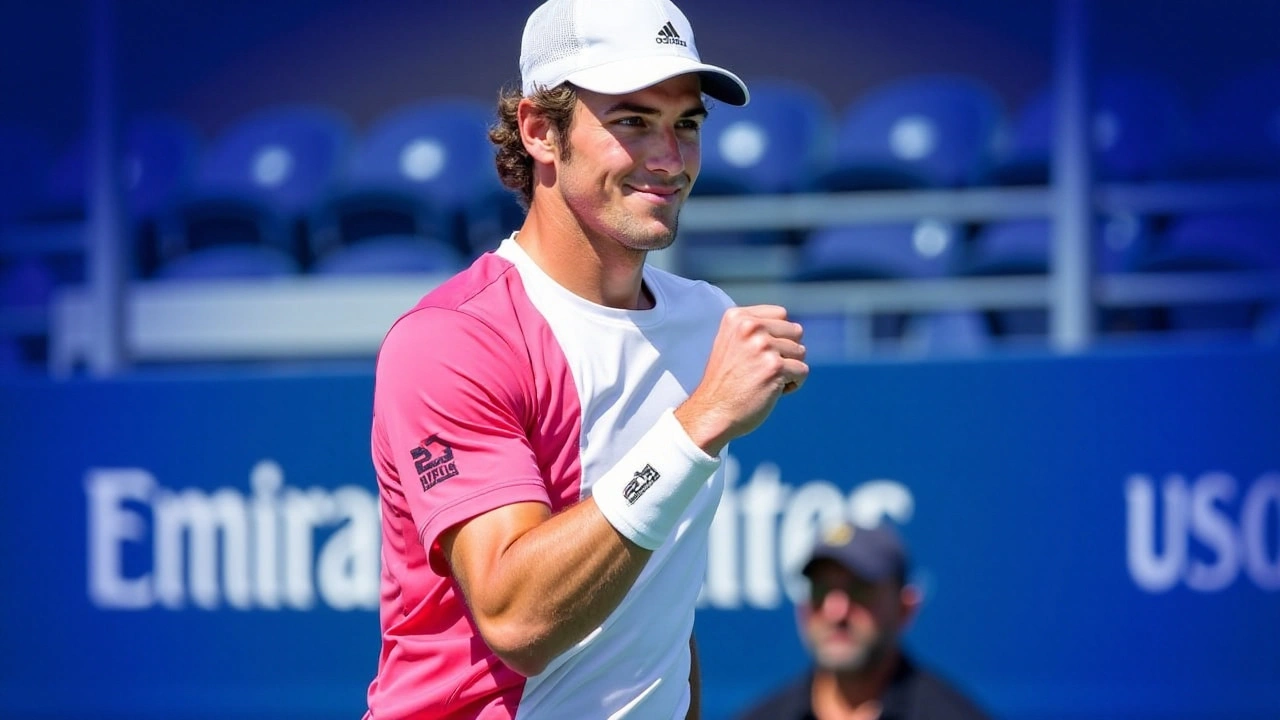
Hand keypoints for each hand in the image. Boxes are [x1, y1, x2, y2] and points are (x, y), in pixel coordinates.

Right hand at [676, 305, 807, 454]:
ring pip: (800, 352)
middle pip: (795, 331)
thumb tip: (793, 328)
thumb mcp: (731, 343)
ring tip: (766, 380)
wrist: (713, 412)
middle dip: (787, 352)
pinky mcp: (775, 367)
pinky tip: (772, 391)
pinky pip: (802, 371)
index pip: (781, 314)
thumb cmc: (725, 382)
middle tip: (764, 369)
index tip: (760, 353)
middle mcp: (750, 327)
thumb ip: (756, 329)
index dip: (778, 336)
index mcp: (737, 317)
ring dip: (789, 369)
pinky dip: (792, 384)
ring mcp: (763, 346)